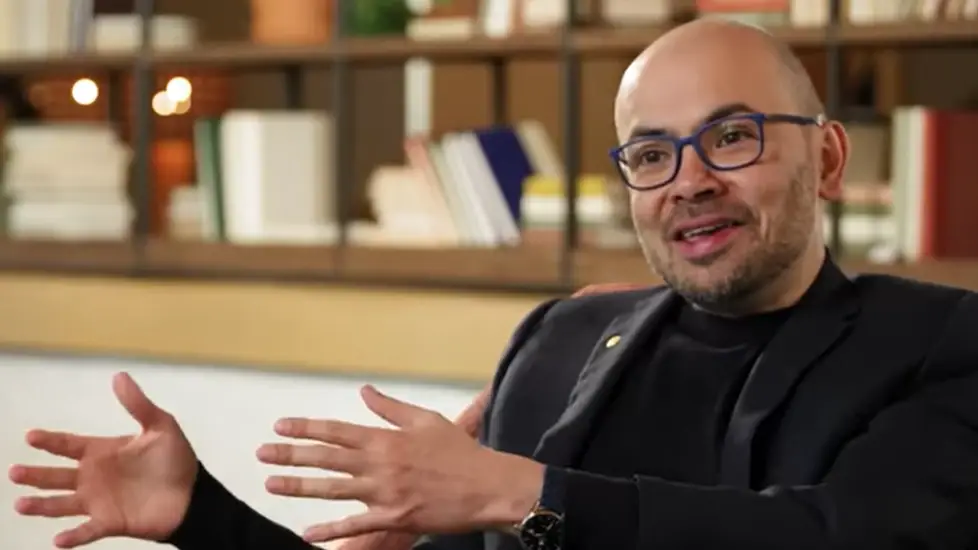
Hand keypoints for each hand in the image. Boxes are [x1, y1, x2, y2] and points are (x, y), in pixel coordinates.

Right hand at [8, 372, 197, 547]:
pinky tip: (58, 539)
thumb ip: (138, 404)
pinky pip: (86, 530)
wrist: (193, 495)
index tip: (31, 436)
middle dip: (35, 474)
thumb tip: (118, 375)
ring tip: (20, 504)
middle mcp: (94, 477)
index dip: (50, 440)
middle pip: (57, 476)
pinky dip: (73, 536)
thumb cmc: (176, 460)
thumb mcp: (160, 426)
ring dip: (42, 505)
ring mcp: (99, 501)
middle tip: (14, 472)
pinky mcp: (110, 522)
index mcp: (103, 452)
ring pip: (62, 504)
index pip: (69, 445)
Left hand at [257, 384, 543, 542]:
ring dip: (299, 487)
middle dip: (291, 455)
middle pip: (327, 458)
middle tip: (262, 453)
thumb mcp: (425, 420)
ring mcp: (385, 494)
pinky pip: (355, 525)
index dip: (306, 428)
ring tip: (272, 484)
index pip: (337, 430)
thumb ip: (390, 408)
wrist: (488, 486)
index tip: (281, 426)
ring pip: (332, 490)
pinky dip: (330, 531)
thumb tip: (364, 391)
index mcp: (387, 439)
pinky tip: (307, 532)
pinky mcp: (394, 519)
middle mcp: (380, 465)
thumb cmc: (460, 452)